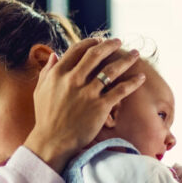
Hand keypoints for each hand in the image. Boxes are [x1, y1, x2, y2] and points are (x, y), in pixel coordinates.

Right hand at [24, 37, 145, 172]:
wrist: (52, 142)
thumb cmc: (46, 118)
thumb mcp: (40, 91)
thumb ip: (47, 71)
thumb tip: (54, 55)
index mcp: (59, 74)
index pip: (77, 50)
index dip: (90, 42)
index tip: (99, 41)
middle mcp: (73, 80)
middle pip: (96, 54)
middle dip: (110, 45)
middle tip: (119, 42)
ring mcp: (88, 93)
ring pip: (111, 70)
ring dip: (126, 60)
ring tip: (135, 54)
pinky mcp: (100, 107)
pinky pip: (120, 90)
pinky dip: (132, 82)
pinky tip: (141, 78)